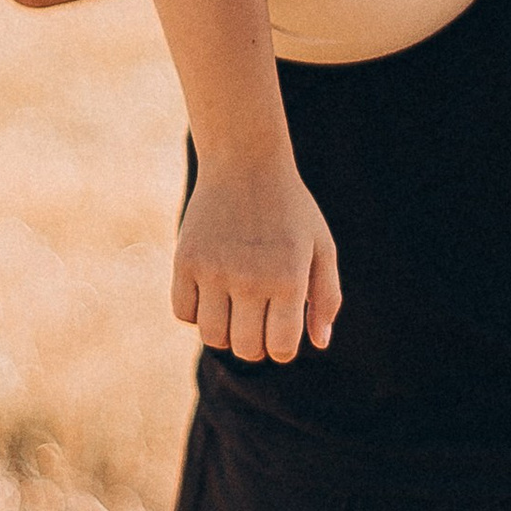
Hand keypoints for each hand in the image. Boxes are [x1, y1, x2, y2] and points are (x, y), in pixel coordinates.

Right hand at [172, 154, 341, 362]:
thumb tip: (319, 343)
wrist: (245, 162)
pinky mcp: (185, 260)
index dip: (281, 348)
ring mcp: (214, 270)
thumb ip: (327, 297)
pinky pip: (183, 312)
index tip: (280, 331)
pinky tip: (210, 290)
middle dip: (254, 344)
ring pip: (212, 336)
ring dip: (224, 331)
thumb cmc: (290, 209)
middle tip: (258, 319)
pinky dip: (195, 311)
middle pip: (245, 348)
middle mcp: (250, 279)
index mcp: (289, 279)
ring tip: (234, 307)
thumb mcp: (322, 246)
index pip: (280, 348)